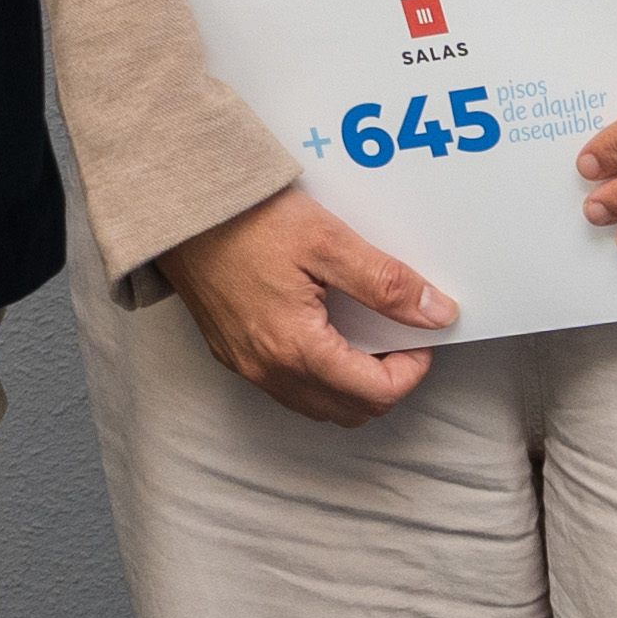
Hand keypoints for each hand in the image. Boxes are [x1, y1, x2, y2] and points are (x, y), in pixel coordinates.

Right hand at [157, 186, 452, 425]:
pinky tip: (327, 331)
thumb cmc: (248, 218)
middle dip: (386, 381)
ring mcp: (246, 366)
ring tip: (367, 333)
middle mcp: (269, 371)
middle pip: (350, 411)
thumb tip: (436, 314)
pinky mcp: (231, 353)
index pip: (376, 394)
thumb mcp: (328, 241)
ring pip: (319, 405)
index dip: (412, 368)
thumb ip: (384, 283)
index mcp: (296, 350)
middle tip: (399, 335)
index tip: (421, 331)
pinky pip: (289, 388)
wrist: (180, 206)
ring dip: (353, 383)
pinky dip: (321, 374)